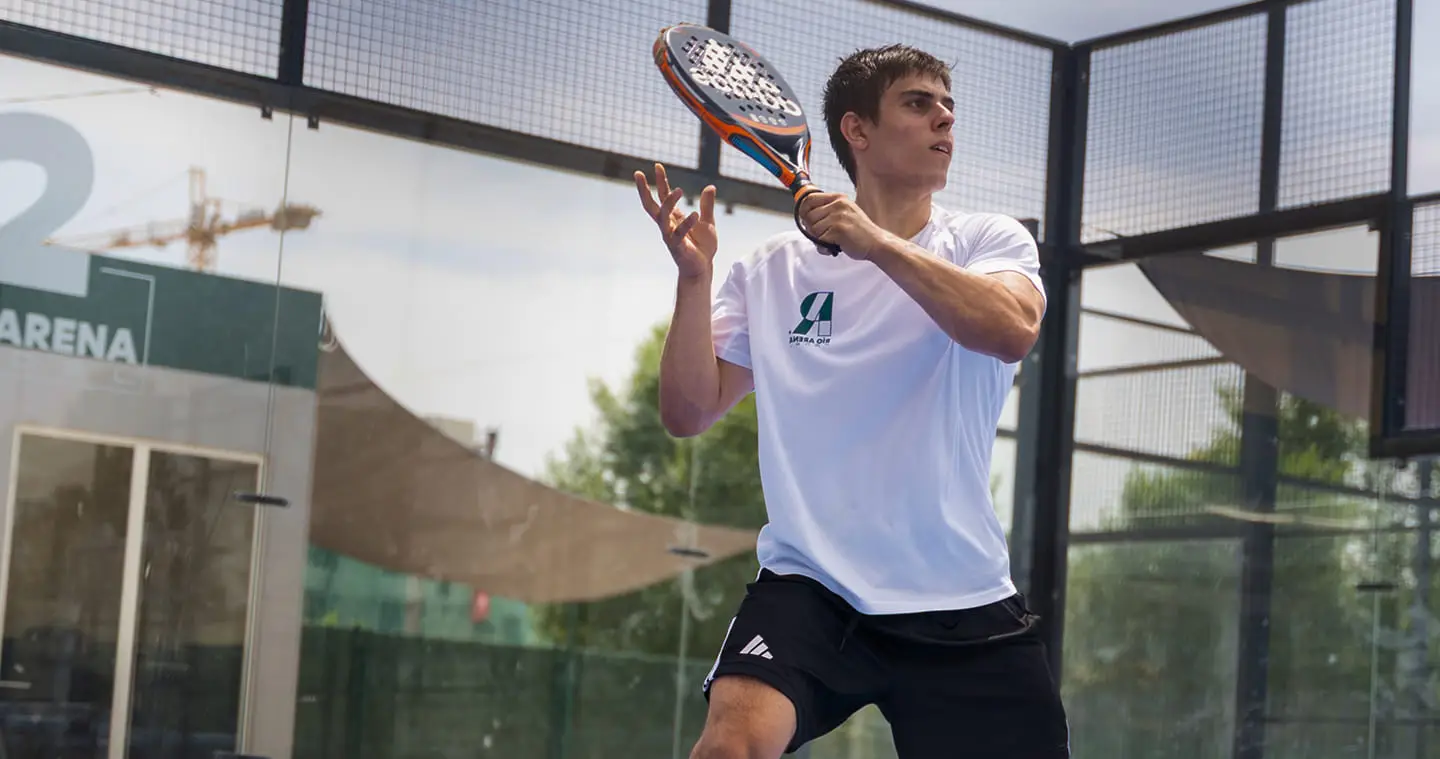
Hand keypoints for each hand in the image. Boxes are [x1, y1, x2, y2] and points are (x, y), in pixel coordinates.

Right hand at [636, 163, 716, 279]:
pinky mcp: (677, 247)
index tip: (657, 166)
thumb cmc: (702, 247)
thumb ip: (707, 205)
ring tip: (679, 190)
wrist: (703, 268)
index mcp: (673, 218)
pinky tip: (695, 214)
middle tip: (638, 174)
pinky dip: (686, 224)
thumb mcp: (707, 222)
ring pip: (663, 217)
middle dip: (643, 190)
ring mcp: (670, 236)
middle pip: (651, 205)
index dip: (660, 181)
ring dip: (669, 203)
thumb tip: (710, 187)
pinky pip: (679, 234)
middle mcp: (667, 225)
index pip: (662, 196)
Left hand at [797, 192, 887, 259]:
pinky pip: (820, 240)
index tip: (806, 219)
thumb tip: (805, 215)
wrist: (877, 243)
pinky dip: (824, 247)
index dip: (803, 210)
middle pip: (808, 216)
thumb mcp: (846, 213)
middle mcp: (838, 205)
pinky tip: (835, 247)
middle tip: (823, 235)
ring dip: (819, 239)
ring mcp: (838, 217)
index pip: (809, 199)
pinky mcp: (838, 230)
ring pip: (813, 229)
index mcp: (839, 199)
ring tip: (832, 242)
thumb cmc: (860, 232)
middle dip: (811, 229)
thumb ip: (828, 211)